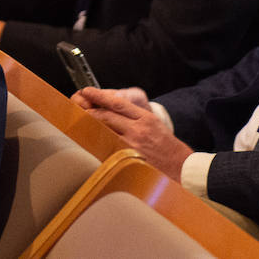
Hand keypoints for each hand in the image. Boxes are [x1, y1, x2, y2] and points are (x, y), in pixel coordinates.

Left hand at [73, 87, 192, 179]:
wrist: (183, 168)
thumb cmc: (167, 147)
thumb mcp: (154, 124)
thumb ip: (135, 116)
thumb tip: (111, 109)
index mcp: (145, 118)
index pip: (117, 102)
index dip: (99, 95)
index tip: (87, 91)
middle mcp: (138, 130)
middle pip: (107, 115)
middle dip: (89, 109)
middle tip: (76, 105)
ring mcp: (133, 146)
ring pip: (105, 130)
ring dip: (89, 124)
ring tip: (78, 119)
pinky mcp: (129, 159)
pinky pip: (108, 147)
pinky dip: (97, 141)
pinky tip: (88, 138)